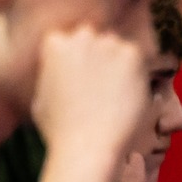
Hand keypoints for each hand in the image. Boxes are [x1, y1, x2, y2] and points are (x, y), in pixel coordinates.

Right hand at [31, 26, 150, 172]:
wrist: (87, 146)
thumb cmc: (59, 130)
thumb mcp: (41, 97)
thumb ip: (51, 75)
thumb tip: (60, 69)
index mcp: (55, 42)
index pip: (71, 41)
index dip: (80, 62)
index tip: (84, 82)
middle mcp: (81, 36)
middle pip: (97, 40)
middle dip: (100, 59)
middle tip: (103, 89)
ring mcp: (108, 43)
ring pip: (120, 49)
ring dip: (120, 66)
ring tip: (116, 96)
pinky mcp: (132, 54)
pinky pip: (140, 60)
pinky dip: (138, 76)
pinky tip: (129, 96)